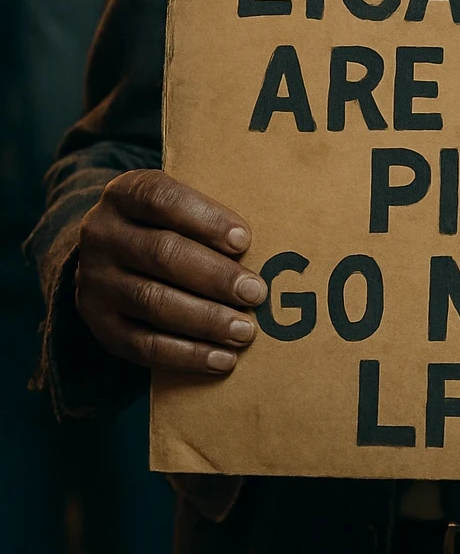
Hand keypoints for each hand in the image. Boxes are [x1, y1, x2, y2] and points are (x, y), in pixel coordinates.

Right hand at [76, 169, 266, 375]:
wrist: (105, 259)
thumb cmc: (163, 226)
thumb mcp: (174, 205)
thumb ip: (208, 217)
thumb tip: (269, 248)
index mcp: (125, 194)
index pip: (163, 199)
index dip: (206, 219)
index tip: (244, 240)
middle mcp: (102, 235)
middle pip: (163, 254)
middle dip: (215, 276)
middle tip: (256, 293)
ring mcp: (96, 282)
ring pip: (153, 302)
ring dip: (206, 320)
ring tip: (245, 330)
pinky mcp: (99, 325)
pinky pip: (143, 345)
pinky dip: (187, 354)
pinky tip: (222, 359)